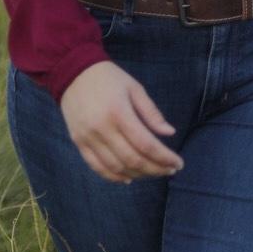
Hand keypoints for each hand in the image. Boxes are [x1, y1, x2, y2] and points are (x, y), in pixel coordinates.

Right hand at [59, 61, 182, 182]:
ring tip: (154, 173)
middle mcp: (102, 129)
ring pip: (116, 167)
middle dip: (155, 169)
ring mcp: (88, 139)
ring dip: (138, 175)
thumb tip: (170, 133)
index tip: (178, 163)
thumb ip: (152, 112)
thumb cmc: (110, 79)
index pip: (145, 144)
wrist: (74, 74)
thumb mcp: (135, 88)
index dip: (164, 157)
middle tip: (170, 170)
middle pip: (132, 160)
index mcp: (119, 112)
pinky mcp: (79, 143)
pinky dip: (114, 177)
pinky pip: (97, 167)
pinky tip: (129, 178)